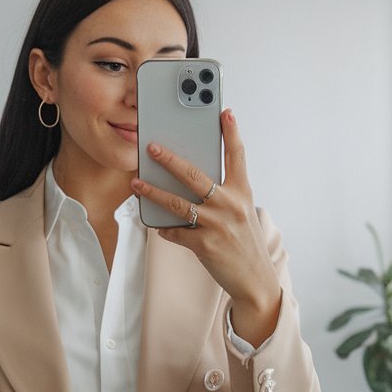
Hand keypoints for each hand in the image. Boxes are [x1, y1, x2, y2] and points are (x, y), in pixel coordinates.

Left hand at [131, 109, 281, 343]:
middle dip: (169, 159)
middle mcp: (230, 205)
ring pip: (177, 203)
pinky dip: (163, 228)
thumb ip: (222, 193)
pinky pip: (175, 232)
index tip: (224, 112)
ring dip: (153, 192)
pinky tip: (154, 223)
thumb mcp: (240, 212)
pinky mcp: (205, 245)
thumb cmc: (243, 242)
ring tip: (137, 183)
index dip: (231, 133)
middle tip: (151, 147)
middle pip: (195, 174)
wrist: (254, 279)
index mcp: (242, 192)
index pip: (237, 156)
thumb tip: (189, 179)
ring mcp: (217, 225)